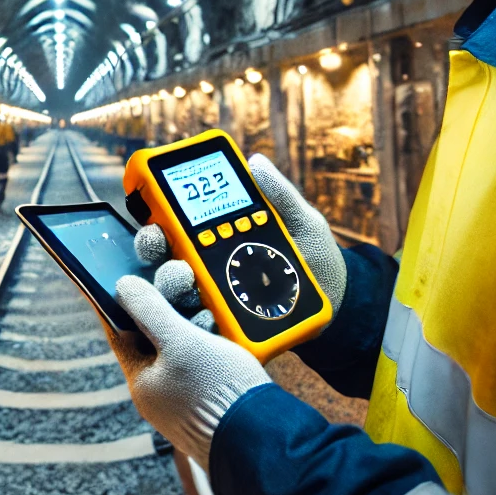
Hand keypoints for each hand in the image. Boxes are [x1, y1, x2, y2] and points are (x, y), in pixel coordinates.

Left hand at [108, 275, 270, 470]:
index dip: (123, 305)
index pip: (120, 334)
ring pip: (179, 349)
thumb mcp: (179, 341)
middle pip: (152, 340)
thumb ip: (150, 312)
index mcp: (141, 382)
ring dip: (190, 326)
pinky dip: (207, 343)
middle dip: (166, 312)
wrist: (261, 437)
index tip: (127, 279)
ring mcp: (184, 399)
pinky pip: (200, 363)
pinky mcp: (209, 400)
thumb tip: (124, 287)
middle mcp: (159, 394)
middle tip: (180, 287)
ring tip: (206, 308)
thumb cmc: (216, 390)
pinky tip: (222, 332)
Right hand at [135, 153, 347, 327]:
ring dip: (174, 288)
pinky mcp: (229, 331)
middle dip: (156, 255)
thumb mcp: (302, 221)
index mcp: (217, 240)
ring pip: (176, 297)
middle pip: (164, 262)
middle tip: (172, 249)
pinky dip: (200, 325)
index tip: (154, 220)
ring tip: (189, 281)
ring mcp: (215, 302)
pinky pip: (205, 332)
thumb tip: (257, 162)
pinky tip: (209, 318)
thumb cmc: (315, 256)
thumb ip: (280, 194)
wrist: (341, 301)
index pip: (173, 230)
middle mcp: (208, 270)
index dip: (155, 224)